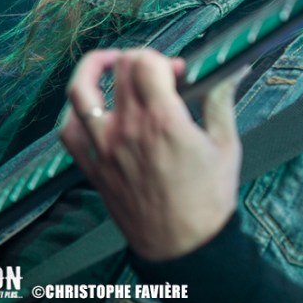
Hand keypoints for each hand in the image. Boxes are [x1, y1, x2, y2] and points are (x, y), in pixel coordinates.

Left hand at [60, 48, 241, 260]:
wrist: (182, 245)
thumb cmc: (207, 200)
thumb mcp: (226, 146)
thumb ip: (221, 101)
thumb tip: (233, 72)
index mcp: (164, 121)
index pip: (146, 62)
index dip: (163, 57)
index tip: (177, 71)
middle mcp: (129, 130)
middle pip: (120, 69)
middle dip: (139, 59)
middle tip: (155, 72)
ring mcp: (105, 148)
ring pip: (81, 92)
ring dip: (93, 70)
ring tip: (108, 65)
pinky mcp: (93, 168)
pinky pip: (69, 132)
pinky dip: (74, 112)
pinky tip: (89, 107)